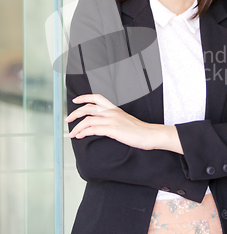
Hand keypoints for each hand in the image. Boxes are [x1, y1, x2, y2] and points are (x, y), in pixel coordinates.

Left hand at [65, 94, 181, 152]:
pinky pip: (93, 129)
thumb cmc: (140, 131)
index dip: (84, 97)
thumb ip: (115, 120)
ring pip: (88, 119)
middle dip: (75, 113)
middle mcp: (112, 112)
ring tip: (72, 133)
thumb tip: (104, 125)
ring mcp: (112, 120)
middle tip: (68, 119)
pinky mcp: (113, 130)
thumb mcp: (125, 121)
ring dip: (77, 127)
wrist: (150, 135)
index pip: (97, 97)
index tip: (75, 100)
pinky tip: (80, 136)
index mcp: (115, 109)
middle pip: (88, 108)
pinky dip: (84, 132)